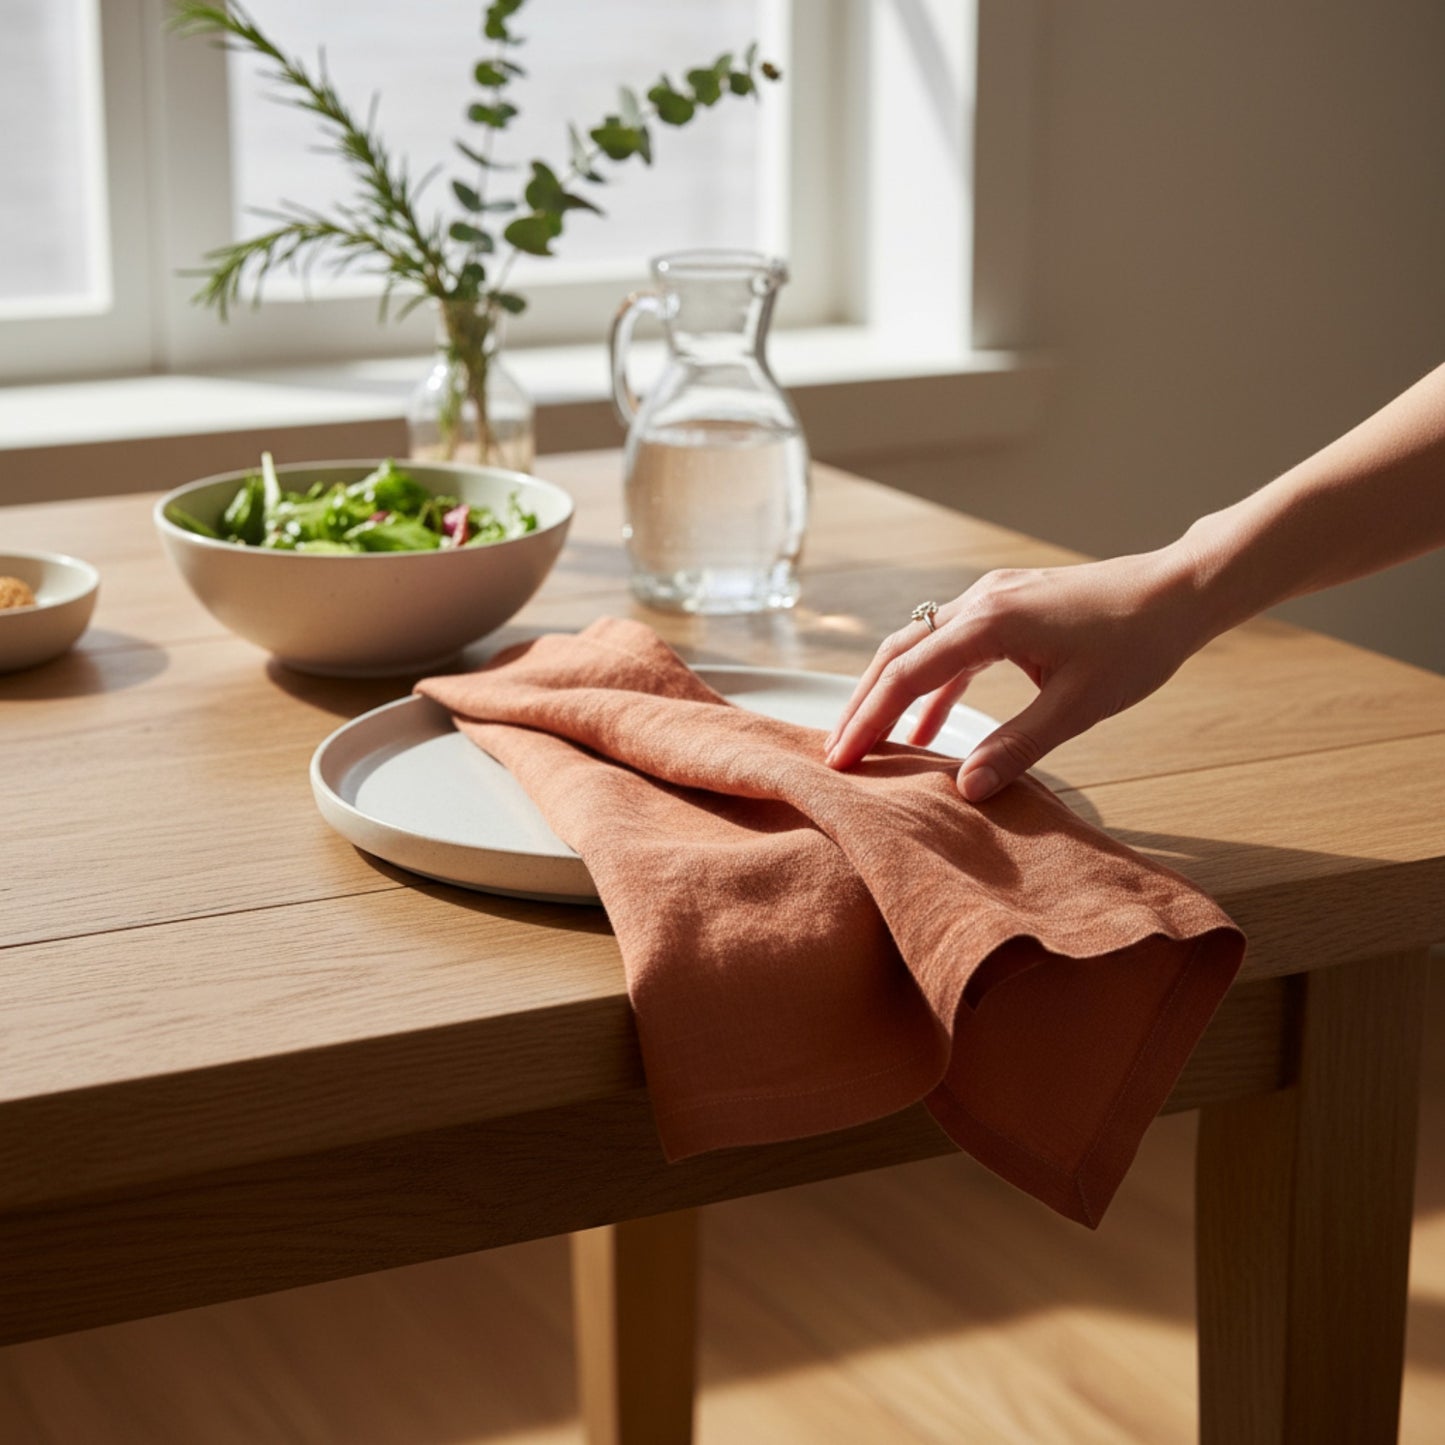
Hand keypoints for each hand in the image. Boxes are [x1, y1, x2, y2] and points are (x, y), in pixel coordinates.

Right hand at [823, 547, 1207, 800]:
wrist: (1179, 591)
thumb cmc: (1138, 642)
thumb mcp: (1079, 705)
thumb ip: (1018, 746)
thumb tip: (968, 789)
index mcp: (990, 621)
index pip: (907, 673)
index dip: (868, 718)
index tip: (842, 758)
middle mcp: (980, 602)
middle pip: (897, 653)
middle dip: (863, 704)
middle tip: (837, 752)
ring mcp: (991, 600)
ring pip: (919, 646)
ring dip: (891, 693)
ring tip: (869, 741)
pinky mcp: (1006, 608)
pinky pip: (952, 648)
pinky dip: (932, 685)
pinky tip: (927, 726)